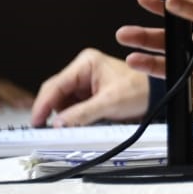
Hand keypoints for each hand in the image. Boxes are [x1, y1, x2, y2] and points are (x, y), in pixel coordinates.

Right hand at [29, 50, 145, 125]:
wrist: (156, 95)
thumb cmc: (140, 89)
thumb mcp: (110, 102)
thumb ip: (82, 114)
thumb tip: (59, 123)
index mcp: (86, 63)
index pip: (55, 85)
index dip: (43, 104)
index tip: (36, 120)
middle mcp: (83, 71)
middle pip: (55, 94)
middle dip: (52, 111)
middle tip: (47, 129)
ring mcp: (84, 83)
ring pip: (61, 103)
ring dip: (62, 116)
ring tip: (69, 127)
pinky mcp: (88, 94)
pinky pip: (71, 108)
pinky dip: (71, 118)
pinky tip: (75, 124)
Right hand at [117, 0, 192, 116]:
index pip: (189, 13)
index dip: (168, 5)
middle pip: (171, 39)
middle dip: (148, 33)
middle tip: (126, 30)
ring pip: (171, 65)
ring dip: (150, 60)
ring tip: (130, 54)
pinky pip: (184, 93)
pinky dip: (168, 88)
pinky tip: (159, 89)